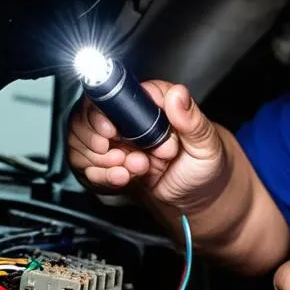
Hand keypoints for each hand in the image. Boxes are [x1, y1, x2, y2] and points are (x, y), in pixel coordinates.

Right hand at [67, 80, 227, 210]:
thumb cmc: (206, 166)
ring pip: (83, 138)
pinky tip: (124, 177)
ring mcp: (118, 137)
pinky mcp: (111, 158)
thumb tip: (178, 94)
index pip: (119, 92)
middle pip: (90, 113)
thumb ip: (193, 121)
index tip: (112, 132)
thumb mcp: (207, 145)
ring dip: (103, 160)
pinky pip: (87, 163)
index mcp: (155, 101)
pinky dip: (101, 174)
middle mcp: (132, 115)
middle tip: (125, 156)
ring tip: (135, 168)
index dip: (109, 113)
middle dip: (101, 141)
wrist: (199, 196)